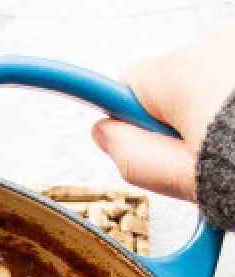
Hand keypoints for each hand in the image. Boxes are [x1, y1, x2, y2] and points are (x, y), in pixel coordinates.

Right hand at [92, 24, 234, 199]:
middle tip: (209, 156)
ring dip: (224, 102)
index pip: (127, 85)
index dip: (135, 120)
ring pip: (216, 72)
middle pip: (176, 78)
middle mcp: (215, 44)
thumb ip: (133, 157)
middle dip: (187, 114)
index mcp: (181, 76)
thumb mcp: (185, 182)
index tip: (138, 134)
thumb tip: (104, 134)